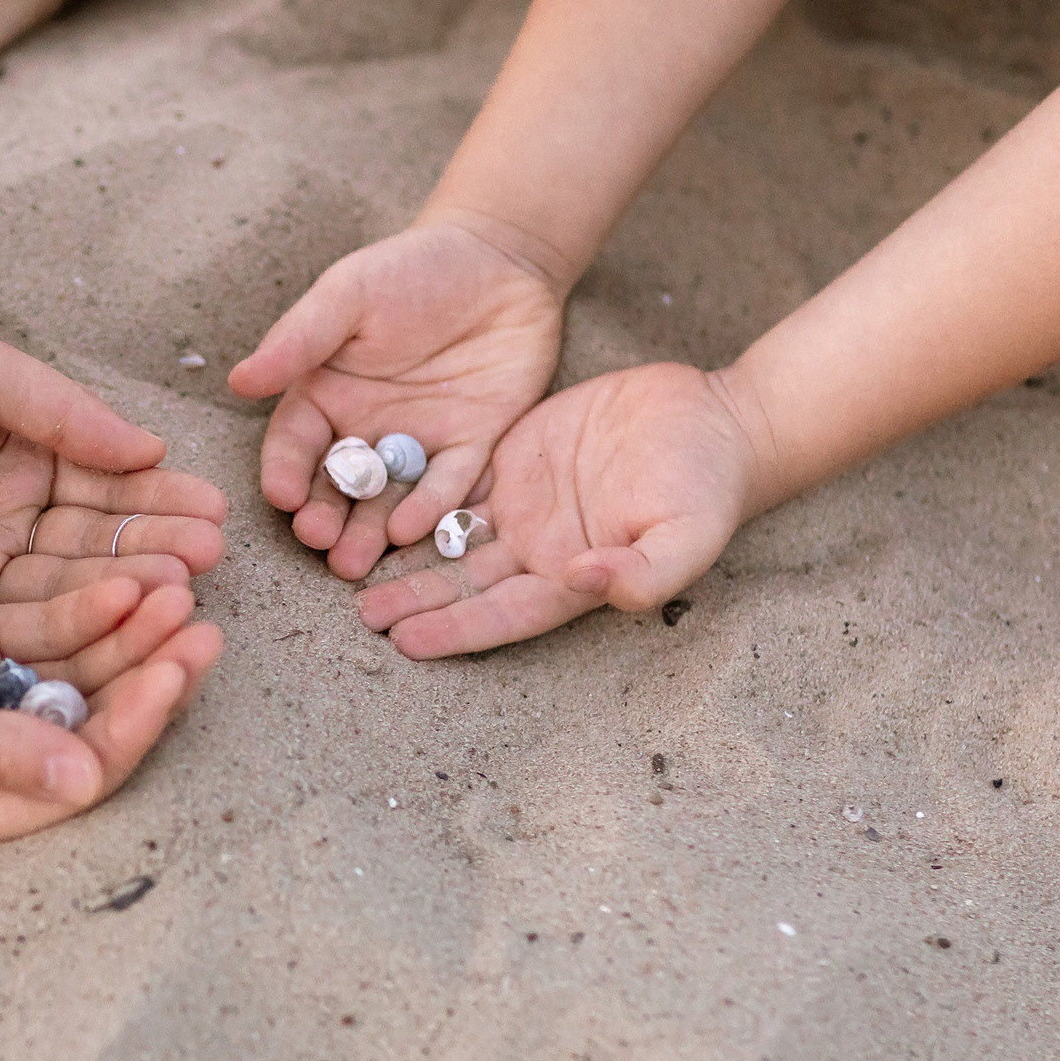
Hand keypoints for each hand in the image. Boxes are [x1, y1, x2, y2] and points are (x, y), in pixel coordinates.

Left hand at [0, 326, 227, 602]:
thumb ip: (61, 410)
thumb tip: (148, 446)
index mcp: (18, 451)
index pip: (104, 483)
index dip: (156, 499)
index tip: (210, 512)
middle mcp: (6, 517)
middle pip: (96, 542)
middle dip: (155, 550)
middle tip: (208, 561)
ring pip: (67, 589)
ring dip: (126, 592)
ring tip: (180, 592)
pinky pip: (18, 628)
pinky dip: (71, 626)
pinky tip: (120, 621)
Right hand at [0, 554, 223, 852]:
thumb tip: (83, 778)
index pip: (73, 774)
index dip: (134, 723)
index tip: (179, 666)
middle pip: (83, 719)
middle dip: (143, 672)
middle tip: (200, 619)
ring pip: (66, 666)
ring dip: (118, 632)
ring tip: (172, 583)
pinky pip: (28, 621)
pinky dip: (74, 602)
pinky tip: (115, 571)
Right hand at [228, 219, 565, 580]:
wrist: (501, 258)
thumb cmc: (412, 269)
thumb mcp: (348, 295)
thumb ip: (299, 340)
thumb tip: (239, 380)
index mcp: (323, 395)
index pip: (295, 444)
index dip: (285, 472)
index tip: (282, 496)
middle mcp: (364, 430)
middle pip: (337, 486)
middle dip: (324, 517)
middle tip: (319, 543)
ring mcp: (417, 445)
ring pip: (387, 500)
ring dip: (369, 533)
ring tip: (355, 563)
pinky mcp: (471, 448)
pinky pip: (449, 486)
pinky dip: (430, 509)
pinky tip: (412, 529)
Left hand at [356, 362, 764, 657]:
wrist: (714, 419)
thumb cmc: (708, 485)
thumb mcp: (687, 532)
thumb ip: (645, 570)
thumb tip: (590, 583)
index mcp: (571, 578)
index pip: (501, 614)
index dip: (454, 629)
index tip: (405, 641)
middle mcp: (536, 551)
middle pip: (461, 583)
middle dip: (411, 599)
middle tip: (357, 614)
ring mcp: (521, 506)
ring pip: (446, 537)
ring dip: (401, 554)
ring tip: (345, 566)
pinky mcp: (511, 460)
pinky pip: (451, 482)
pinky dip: (411, 495)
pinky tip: (368, 500)